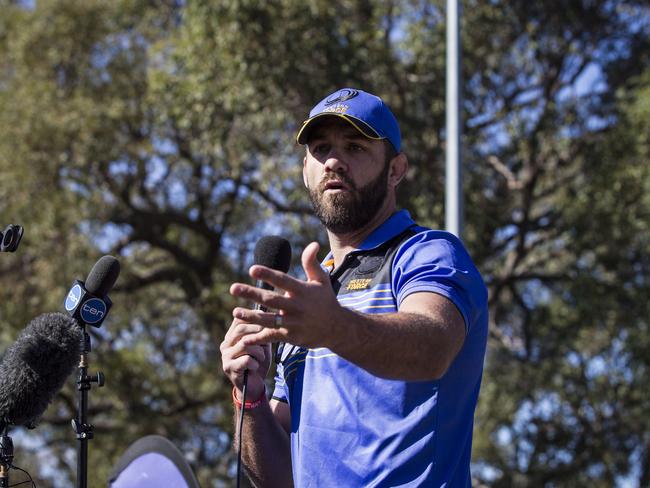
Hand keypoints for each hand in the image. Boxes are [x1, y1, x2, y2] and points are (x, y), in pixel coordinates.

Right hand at [219, 317, 270, 400]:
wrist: (254, 386)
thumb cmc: (258, 363)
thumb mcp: (262, 346)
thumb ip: (261, 333)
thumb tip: (266, 317)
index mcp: (232, 337)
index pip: (239, 321)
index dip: (253, 319)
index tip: (266, 322)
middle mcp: (225, 344)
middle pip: (241, 330)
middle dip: (258, 334)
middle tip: (266, 342)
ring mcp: (225, 356)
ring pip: (244, 344)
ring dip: (258, 351)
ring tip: (261, 358)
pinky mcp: (228, 368)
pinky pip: (245, 359)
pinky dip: (255, 363)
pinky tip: (255, 367)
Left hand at [229, 242, 343, 349]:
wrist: (337, 328)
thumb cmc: (325, 300)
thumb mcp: (321, 280)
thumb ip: (312, 263)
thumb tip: (313, 244)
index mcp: (302, 290)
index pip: (282, 280)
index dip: (267, 274)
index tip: (252, 269)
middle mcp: (297, 307)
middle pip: (271, 300)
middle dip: (251, 294)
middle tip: (233, 288)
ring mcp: (294, 323)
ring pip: (268, 320)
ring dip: (251, 316)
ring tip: (235, 312)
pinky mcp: (291, 337)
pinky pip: (272, 337)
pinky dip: (258, 339)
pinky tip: (244, 338)